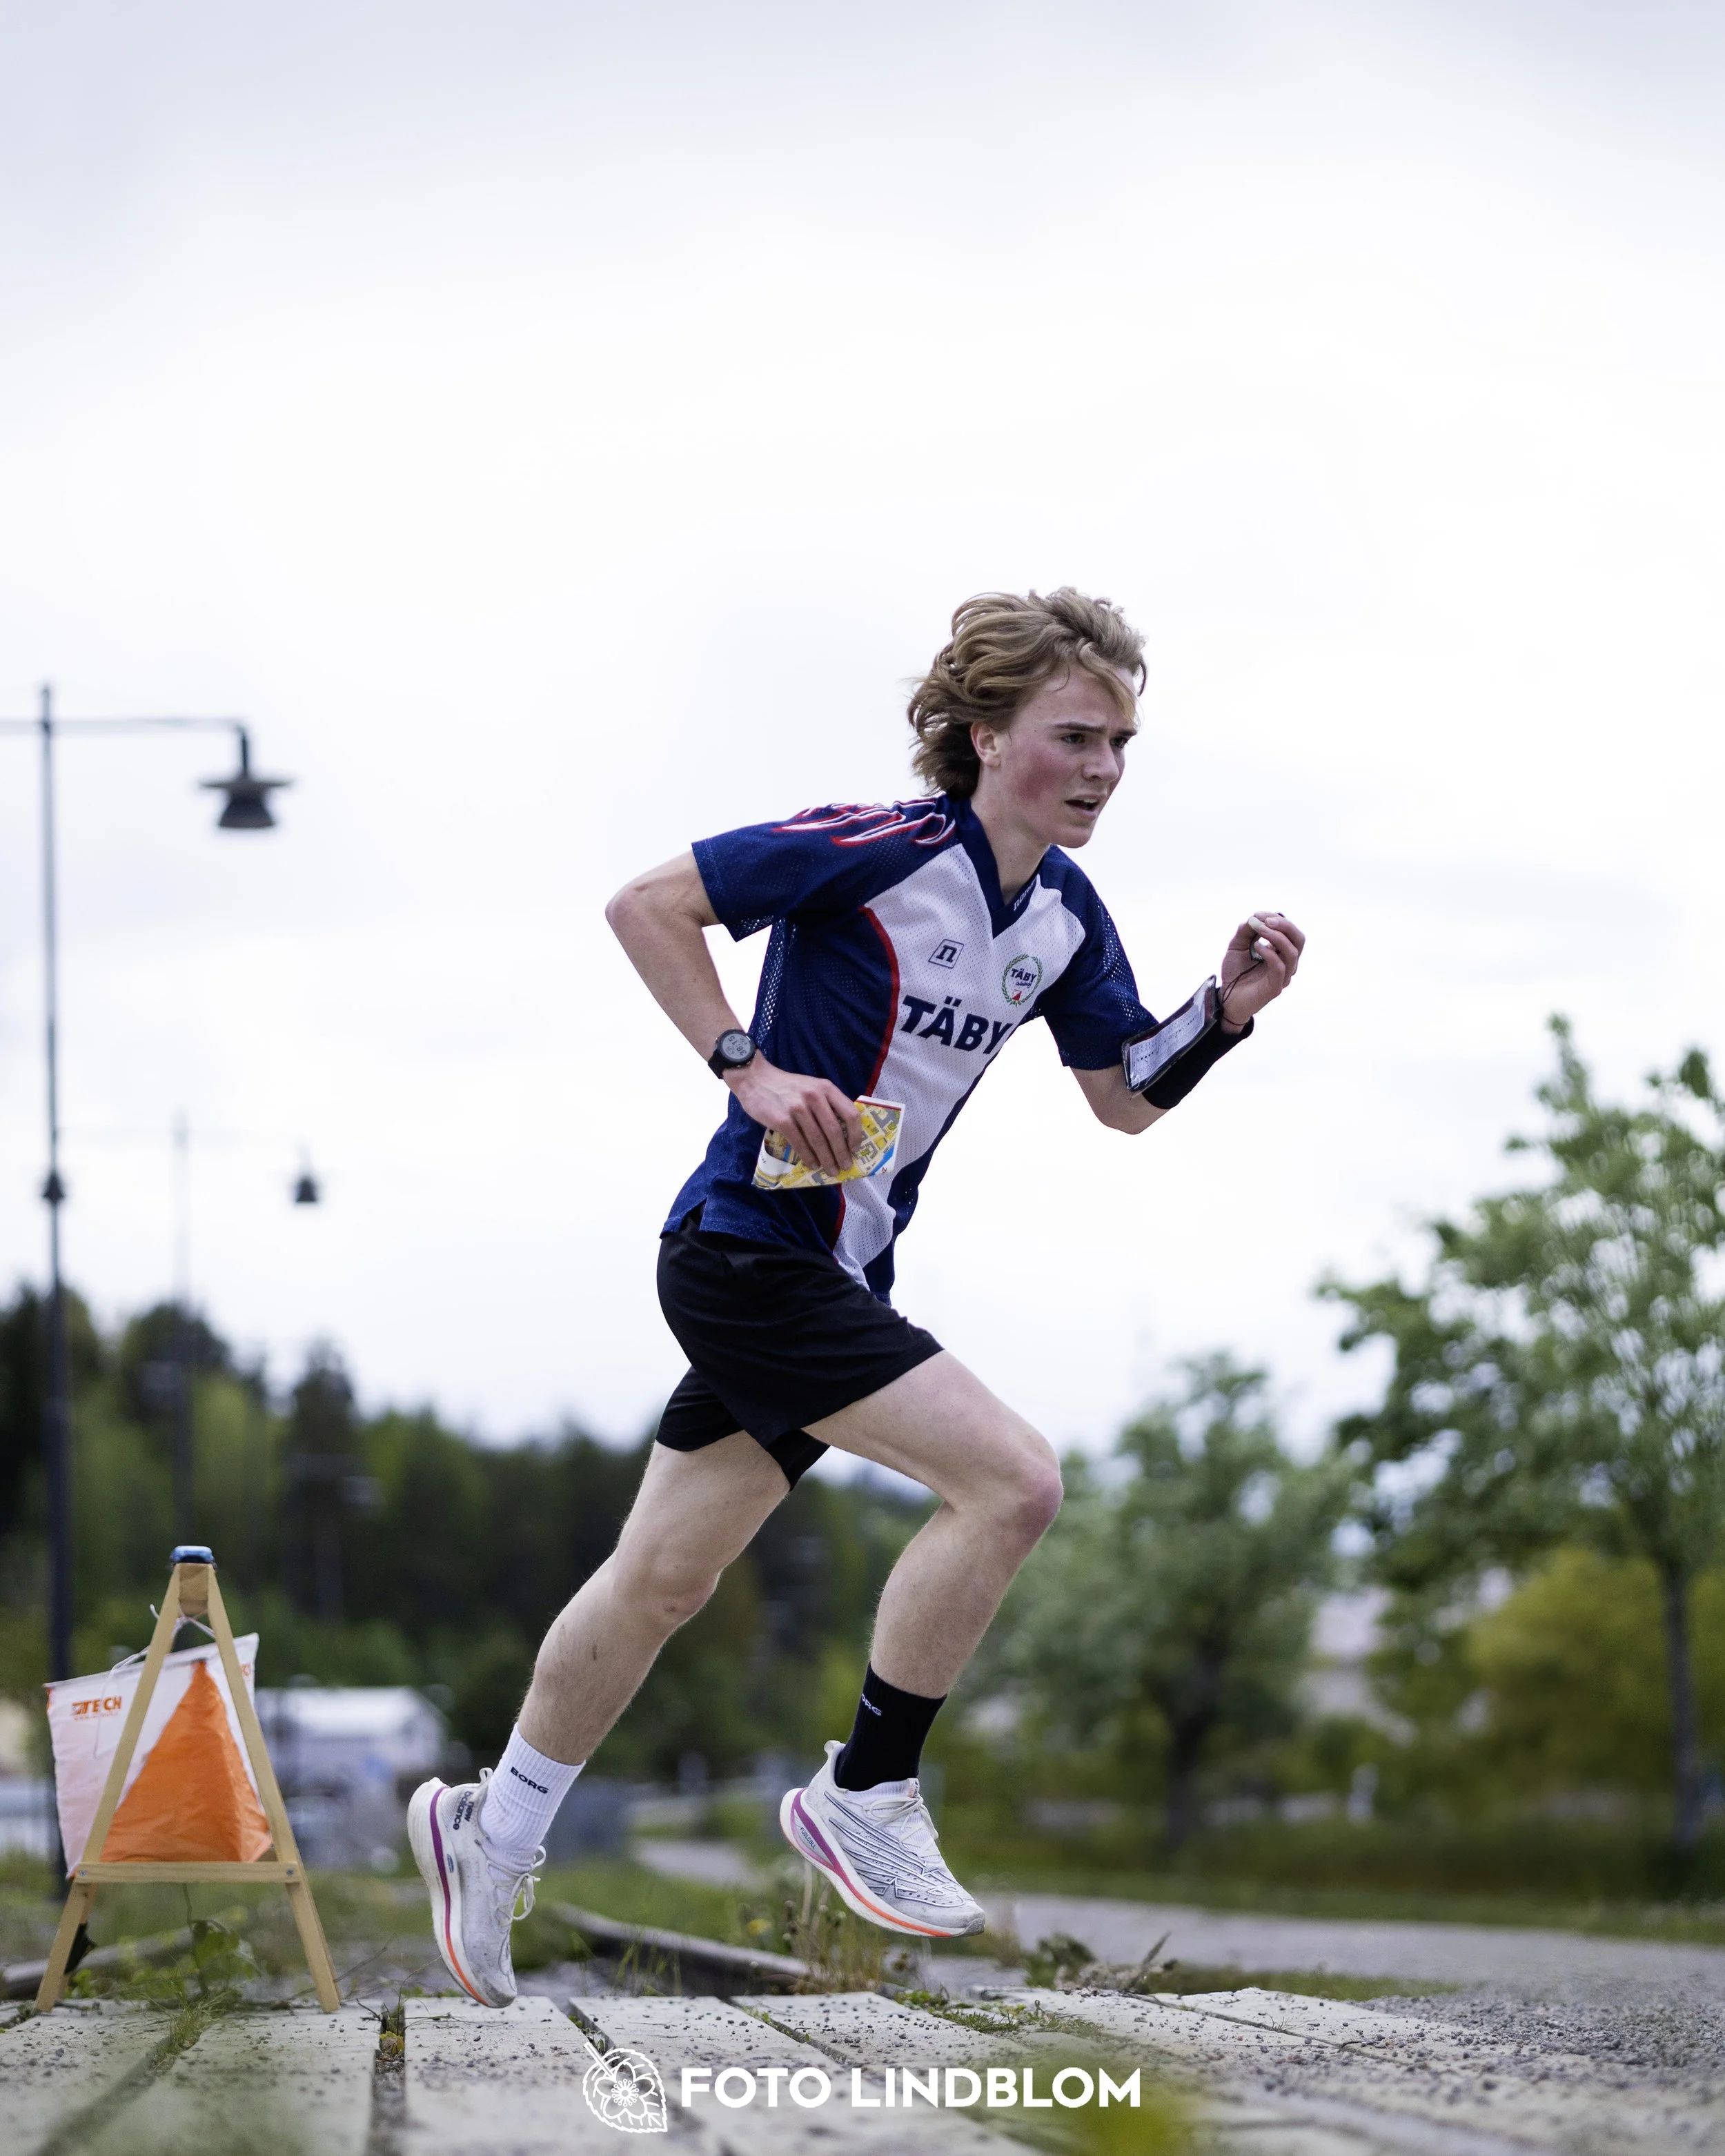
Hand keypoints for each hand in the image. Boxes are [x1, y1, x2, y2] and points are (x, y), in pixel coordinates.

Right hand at [729, 1057, 864, 1176]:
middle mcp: (814, 1096)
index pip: (850, 1113)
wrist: (756, 1079)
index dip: (856, 1134)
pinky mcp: (782, 1120)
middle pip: (834, 1131)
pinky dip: (808, 1157)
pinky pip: (799, 1143)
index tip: (855, 1149)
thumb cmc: (786, 1086)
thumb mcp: (812, 1086)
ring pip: (818, 1140)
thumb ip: (826, 1103)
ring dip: (826, 1159)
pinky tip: (812, 1165)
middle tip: (845, 1166)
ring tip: (830, 1170)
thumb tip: (842, 1134)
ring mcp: (798, 1108)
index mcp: (826, 1088)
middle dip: (842, 1153)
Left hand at [1218, 910, 1303, 1030]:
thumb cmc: (1235, 971)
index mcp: (1281, 951)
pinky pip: (1279, 968)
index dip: (1277, 918)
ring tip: (1258, 929)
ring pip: (1292, 952)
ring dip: (1275, 936)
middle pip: (1299, 939)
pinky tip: (1256, 947)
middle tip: (1266, 920)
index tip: (1257, 914)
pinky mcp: (1275, 988)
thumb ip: (1245, 931)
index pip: (1290, 931)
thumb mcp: (1237, 946)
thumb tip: (1254, 917)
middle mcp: (1286, 963)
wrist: (1226, 997)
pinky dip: (1269, 953)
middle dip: (1284, 925)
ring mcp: (1283, 976)